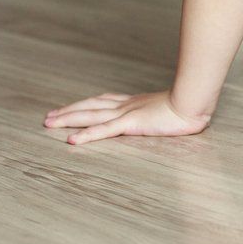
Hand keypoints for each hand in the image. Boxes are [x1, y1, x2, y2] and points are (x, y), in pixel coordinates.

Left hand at [42, 90, 209, 145]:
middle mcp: (126, 105)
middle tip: (49, 117)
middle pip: (90, 106)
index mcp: (134, 103)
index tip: (68, 108)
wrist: (193, 102)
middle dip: (68, 111)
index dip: (84, 105)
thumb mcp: (169, 110)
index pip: (102, 102)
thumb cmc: (188, 106)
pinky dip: (86, 135)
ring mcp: (127, 113)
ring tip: (50, 124)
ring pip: (90, 116)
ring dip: (68, 120)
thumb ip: (160, 113)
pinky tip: (72, 141)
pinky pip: (104, 130)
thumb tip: (162, 118)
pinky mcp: (131, 123)